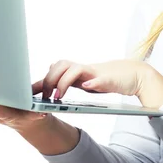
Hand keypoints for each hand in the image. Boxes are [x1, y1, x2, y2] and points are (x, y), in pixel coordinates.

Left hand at [34, 59, 151, 99]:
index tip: (27, 92)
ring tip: (59, 96)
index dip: (40, 80)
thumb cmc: (109, 79)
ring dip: (64, 81)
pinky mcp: (109, 78)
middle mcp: (84, 69)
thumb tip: (50, 87)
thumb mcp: (86, 83)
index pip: (54, 70)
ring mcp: (96, 72)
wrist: (135, 75)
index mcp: (77, 71)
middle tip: (46, 96)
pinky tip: (87, 87)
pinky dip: (92, 82)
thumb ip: (70, 83)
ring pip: (74, 68)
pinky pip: (99, 79)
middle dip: (49, 80)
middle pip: (60, 65)